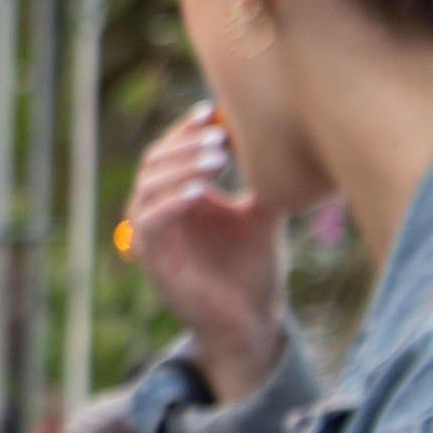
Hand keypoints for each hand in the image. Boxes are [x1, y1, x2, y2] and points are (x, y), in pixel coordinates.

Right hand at [127, 107, 282, 402]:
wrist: (249, 320)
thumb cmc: (253, 269)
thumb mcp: (262, 215)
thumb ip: (263, 180)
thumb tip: (284, 140)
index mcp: (179, 196)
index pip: (170, 150)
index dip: (186, 128)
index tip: (215, 111)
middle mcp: (158, 211)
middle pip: (154, 161)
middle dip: (186, 143)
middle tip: (221, 135)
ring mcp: (151, 235)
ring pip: (148, 186)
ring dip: (181, 168)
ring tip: (217, 157)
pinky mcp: (153, 260)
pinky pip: (151, 222)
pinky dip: (171, 203)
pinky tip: (201, 192)